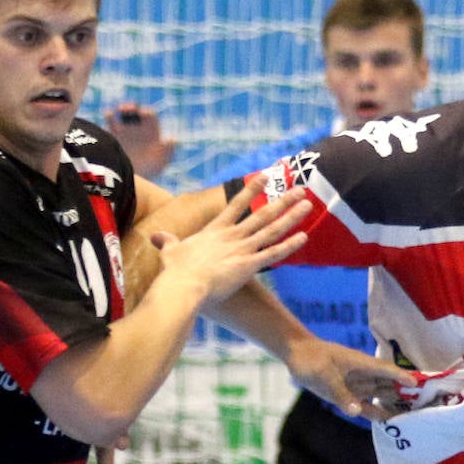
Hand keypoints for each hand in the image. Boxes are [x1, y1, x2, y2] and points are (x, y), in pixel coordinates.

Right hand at [105, 103, 175, 176]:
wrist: (130, 179)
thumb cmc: (149, 172)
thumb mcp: (160, 163)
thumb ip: (168, 151)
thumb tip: (172, 139)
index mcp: (151, 131)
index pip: (150, 116)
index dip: (147, 113)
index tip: (143, 114)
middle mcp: (138, 128)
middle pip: (135, 112)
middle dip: (132, 108)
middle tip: (129, 109)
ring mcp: (125, 131)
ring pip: (123, 114)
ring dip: (122, 109)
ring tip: (120, 110)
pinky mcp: (113, 135)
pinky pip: (111, 121)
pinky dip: (110, 116)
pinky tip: (110, 115)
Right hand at [152, 177, 311, 305]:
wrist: (182, 286)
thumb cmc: (175, 272)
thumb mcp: (170, 252)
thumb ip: (167, 242)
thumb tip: (156, 236)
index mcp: (215, 231)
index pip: (237, 204)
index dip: (252, 189)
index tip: (266, 176)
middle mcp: (232, 236)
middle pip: (263, 214)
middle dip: (283, 201)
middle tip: (301, 189)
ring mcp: (242, 249)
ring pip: (272, 229)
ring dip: (291, 217)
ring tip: (308, 205)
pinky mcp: (248, 266)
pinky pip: (274, 254)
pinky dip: (289, 246)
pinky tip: (304, 236)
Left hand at [286, 336, 417, 420]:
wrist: (298, 356)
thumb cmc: (311, 359)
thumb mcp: (322, 375)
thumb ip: (340, 393)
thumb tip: (356, 411)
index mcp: (361, 363)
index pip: (386, 371)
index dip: (402, 377)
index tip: (420, 384)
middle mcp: (364, 375)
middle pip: (389, 384)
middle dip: (407, 391)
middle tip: (427, 403)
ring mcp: (358, 385)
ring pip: (382, 394)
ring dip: (396, 402)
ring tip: (415, 414)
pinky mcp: (349, 395)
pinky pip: (367, 406)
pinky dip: (378, 413)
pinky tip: (390, 421)